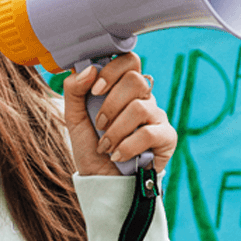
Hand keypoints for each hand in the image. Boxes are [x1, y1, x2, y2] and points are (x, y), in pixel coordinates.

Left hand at [63, 52, 176, 175]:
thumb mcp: (74, 117)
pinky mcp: (166, 137)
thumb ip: (74, 89)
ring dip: (115, 130)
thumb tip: (89, 69)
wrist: (101, 179)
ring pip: (139, 107)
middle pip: (135, 80)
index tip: (95, 90)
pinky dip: (126, 146)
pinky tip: (117, 156)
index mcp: (122, 87)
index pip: (128, 60)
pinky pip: (148, 133)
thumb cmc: (91, 145)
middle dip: (110, 104)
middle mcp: (143, 97)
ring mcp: (156, 116)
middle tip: (99, 123)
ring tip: (105, 145)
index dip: (112, 71)